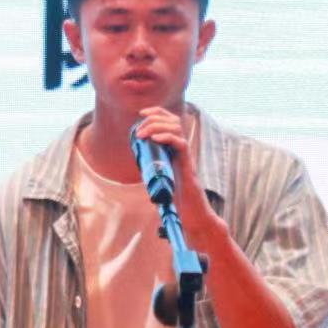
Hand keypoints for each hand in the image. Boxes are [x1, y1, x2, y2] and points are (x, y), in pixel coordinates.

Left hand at [132, 106, 222, 248]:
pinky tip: (154, 139)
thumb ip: (150, 165)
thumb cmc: (175, 199)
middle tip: (139, 127)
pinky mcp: (188, 166)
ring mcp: (186, 157)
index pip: (169, 121)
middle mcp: (181, 150)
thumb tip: (136, 157)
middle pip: (173, 120)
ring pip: (177, 129)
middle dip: (154, 117)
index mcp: (174, 149)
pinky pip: (181, 144)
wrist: (191, 214)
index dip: (156, 112)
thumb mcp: (158, 176)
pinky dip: (167, 138)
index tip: (141, 113)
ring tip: (142, 134)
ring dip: (156, 127)